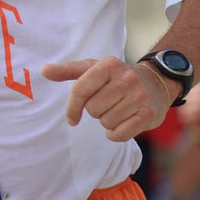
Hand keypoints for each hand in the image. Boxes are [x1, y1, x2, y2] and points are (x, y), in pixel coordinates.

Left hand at [42, 57, 170, 141]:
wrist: (155, 83)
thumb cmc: (115, 77)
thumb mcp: (92, 69)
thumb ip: (67, 71)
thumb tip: (44, 70)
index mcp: (108, 65)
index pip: (80, 90)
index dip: (72, 108)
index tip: (71, 119)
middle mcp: (126, 78)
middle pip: (93, 109)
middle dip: (95, 111)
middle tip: (107, 104)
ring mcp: (140, 96)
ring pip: (106, 122)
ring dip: (107, 121)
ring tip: (117, 110)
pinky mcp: (149, 115)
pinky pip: (119, 134)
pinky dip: (116, 134)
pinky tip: (123, 122)